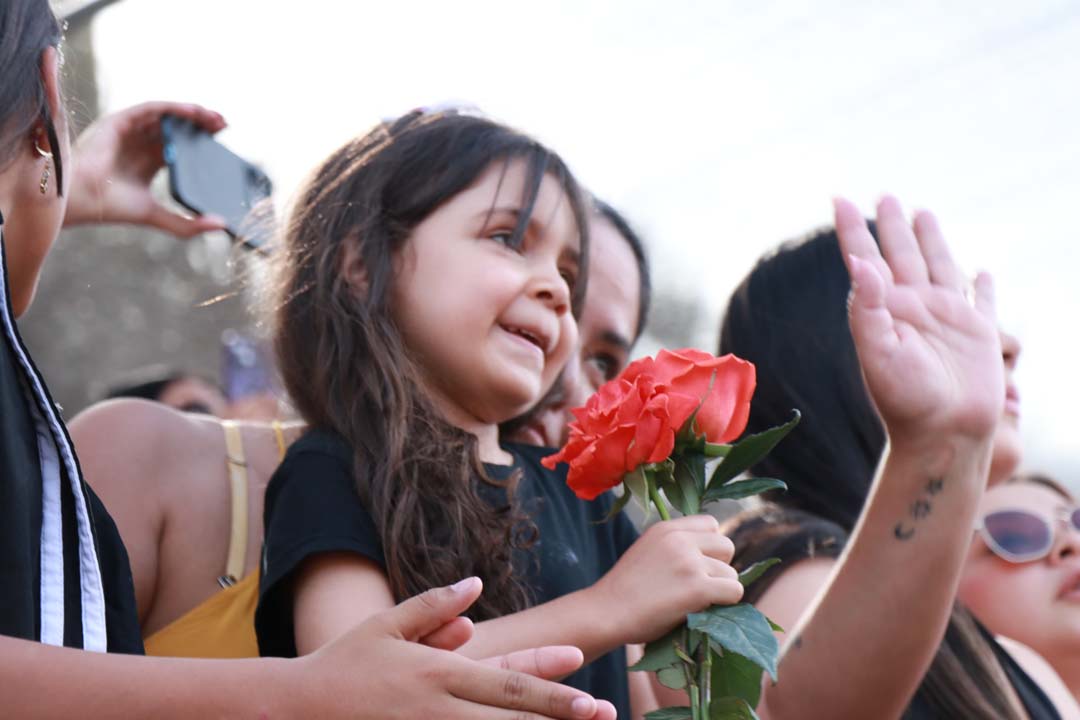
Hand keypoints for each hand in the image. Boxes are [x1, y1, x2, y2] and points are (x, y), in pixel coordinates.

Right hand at [64, 102, 228, 236]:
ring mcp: (130, 130)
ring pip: (167, 115)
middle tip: (225, 126)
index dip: (201, 140)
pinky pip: (152, 108)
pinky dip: (174, 108)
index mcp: (149, 161)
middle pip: (177, 127)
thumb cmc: (114, 208)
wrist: (84, 201)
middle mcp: (140, 142)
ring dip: (192, 113)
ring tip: (215, 118)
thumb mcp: (159, 216)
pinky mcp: (120, 121)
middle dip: (201, 124)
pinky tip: (194, 112)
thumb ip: (189, 224)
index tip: (223, 140)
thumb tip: (221, 225)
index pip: (180, 145)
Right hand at [298, 577, 616, 718]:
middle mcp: (440, 708)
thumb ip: (434, 605)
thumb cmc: (342, 663)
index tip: (588, 684)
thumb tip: (476, 585)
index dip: (550, 682)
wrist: (292, 709)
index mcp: (438, 671)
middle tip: (602, 713)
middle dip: (559, 715)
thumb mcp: (385, 624)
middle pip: (510, 714)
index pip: (506, 678)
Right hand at [591, 515, 742, 644]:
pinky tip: (703, 610)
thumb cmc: (624, 591)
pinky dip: (725, 603)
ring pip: (731, 574)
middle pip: (726, 545)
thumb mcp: (647, 551)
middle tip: (700, 585)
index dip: (710, 547)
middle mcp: (680, 540)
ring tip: (693, 602)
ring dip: (719, 590)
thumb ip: (674, 547)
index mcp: (666, 528)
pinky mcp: (697, 587)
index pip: (711, 524)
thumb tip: (711, 557)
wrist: (606, 612)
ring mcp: (690, 562)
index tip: (698, 565)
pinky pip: (734, 591)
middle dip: (720, 566)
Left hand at [834, 196, 1003, 445]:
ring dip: (931, 239)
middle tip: (885, 195)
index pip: (865, 258)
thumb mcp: (878, 352)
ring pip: (940, 265)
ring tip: (923, 212)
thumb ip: (867, 307)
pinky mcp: (979, 334)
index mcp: (885, 308)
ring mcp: (947, 318)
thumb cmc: (905, 400)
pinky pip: (984, 301)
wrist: (942, 436)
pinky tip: (982, 271)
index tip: (838, 198)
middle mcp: (913, 307)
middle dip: (892, 224)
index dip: (852, 229)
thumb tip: (858, 261)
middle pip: (902, 253)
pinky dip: (984, 285)